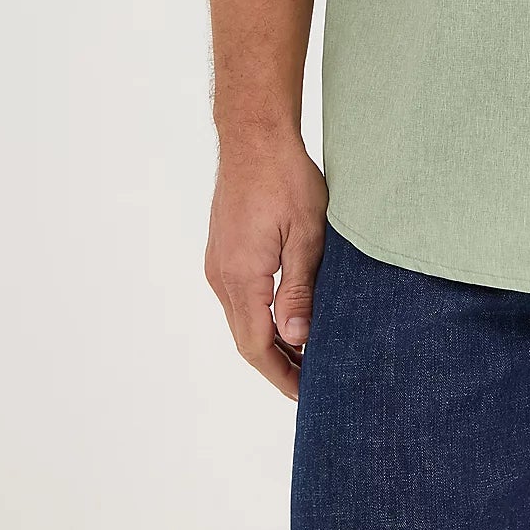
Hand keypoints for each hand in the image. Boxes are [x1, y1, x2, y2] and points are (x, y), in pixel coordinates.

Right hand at [203, 132, 328, 399]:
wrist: (254, 135)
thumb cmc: (284, 177)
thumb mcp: (304, 234)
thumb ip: (298, 290)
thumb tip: (296, 339)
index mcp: (242, 277)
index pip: (257, 346)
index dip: (282, 374)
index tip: (307, 394)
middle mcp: (222, 275)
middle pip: (245, 338)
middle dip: (277, 365)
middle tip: (311, 381)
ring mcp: (218, 262)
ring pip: (241, 318)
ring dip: (268, 340)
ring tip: (304, 352)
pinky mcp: (222, 249)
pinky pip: (238, 296)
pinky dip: (259, 315)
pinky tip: (283, 314)